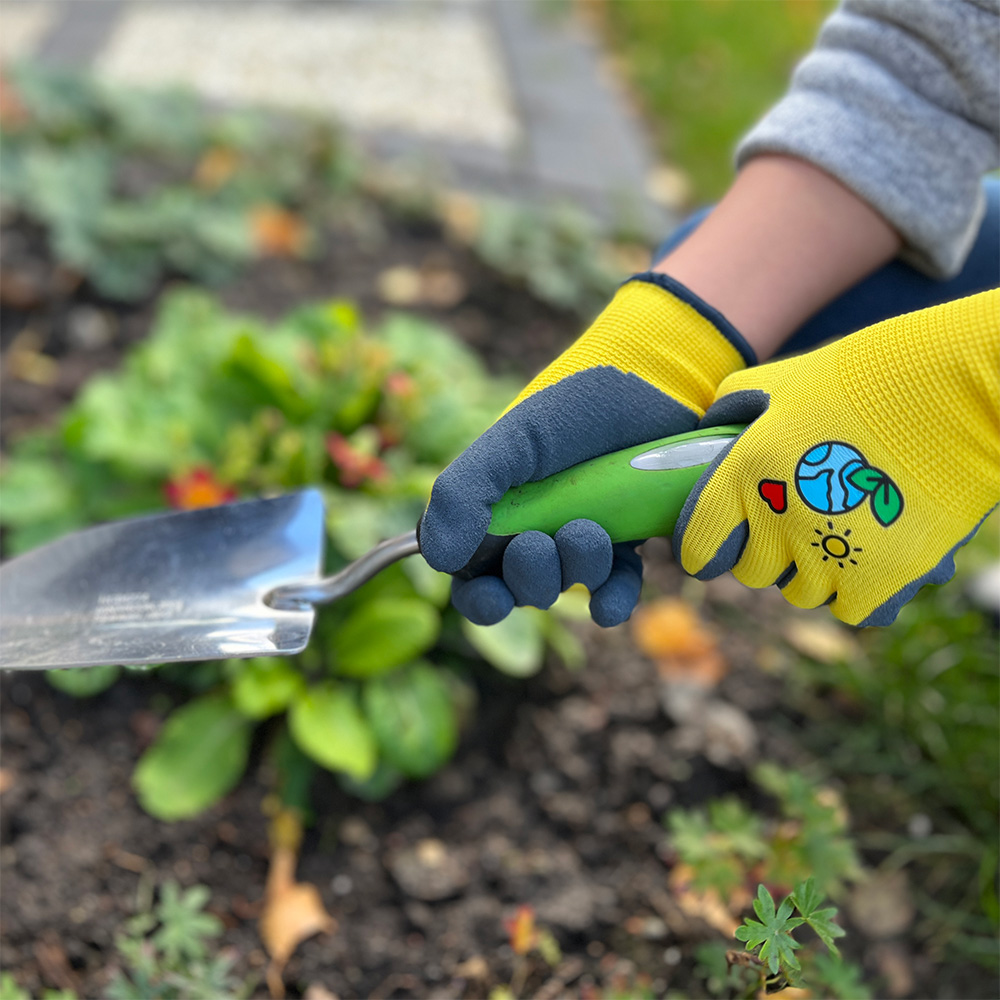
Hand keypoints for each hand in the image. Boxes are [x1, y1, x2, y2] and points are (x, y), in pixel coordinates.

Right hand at [419, 272, 754, 625]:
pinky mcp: (628, 544)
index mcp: (497, 509)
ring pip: (568, 587)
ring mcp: (582, 539)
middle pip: (521, 590)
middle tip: (543, 542)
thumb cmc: (574, 407)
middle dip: (532, 576)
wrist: (655, 386)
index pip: (475, 576)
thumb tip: (437, 558)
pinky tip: (610, 600)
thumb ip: (463, 492)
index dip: (480, 596)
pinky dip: (611, 601)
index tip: (493, 594)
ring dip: (575, 570)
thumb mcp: (511, 441)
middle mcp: (536, 530)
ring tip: (592, 532)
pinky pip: (615, 594)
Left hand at [675, 289, 998, 625]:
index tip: (718, 544)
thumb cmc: (867, 377)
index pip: (698, 546)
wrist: (958, 391)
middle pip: (752, 573)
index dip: (705, 548)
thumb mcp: (785, 380)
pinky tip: (871, 553)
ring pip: (801, 592)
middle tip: (796, 520)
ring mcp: (830, 554)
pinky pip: (850, 607)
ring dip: (814, 569)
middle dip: (767, 552)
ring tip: (842, 528)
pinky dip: (858, 589)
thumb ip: (735, 404)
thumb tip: (708, 426)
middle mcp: (778, 521)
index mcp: (745, 473)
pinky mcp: (881, 578)